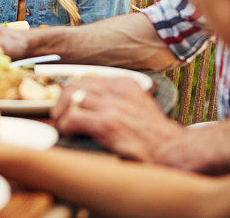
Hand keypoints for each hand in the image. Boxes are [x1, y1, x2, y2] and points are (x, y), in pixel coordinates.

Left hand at [51, 76, 183, 161]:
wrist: (170, 151)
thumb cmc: (153, 135)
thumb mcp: (137, 106)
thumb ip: (116, 100)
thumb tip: (89, 104)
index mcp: (125, 84)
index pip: (87, 78)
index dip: (71, 91)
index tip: (66, 103)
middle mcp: (118, 90)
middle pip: (75, 84)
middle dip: (61, 101)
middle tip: (59, 116)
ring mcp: (112, 106)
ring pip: (71, 97)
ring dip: (61, 113)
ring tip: (62, 126)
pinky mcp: (107, 124)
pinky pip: (73, 117)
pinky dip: (65, 126)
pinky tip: (69, 134)